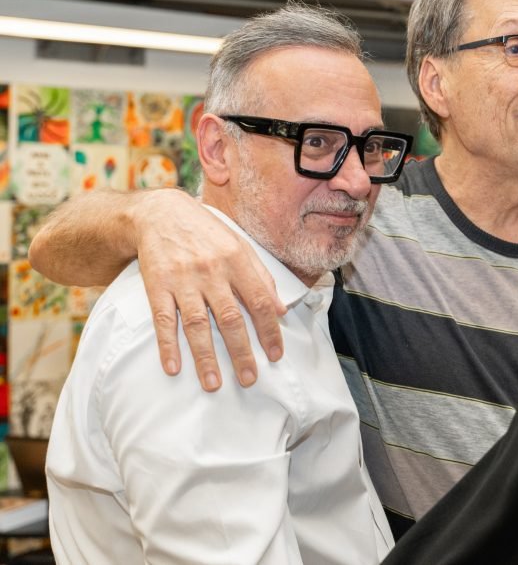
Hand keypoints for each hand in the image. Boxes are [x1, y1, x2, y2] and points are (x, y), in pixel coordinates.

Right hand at [131, 189, 285, 390]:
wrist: (160, 213)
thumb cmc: (207, 232)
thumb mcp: (240, 245)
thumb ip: (262, 277)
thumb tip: (281, 310)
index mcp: (238, 261)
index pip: (260, 301)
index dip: (270, 330)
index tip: (276, 355)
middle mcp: (212, 271)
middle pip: (230, 318)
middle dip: (241, 352)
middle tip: (249, 379)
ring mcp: (183, 279)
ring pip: (197, 324)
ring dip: (205, 356)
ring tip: (213, 384)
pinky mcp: (156, 284)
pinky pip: (163, 319)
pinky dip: (167, 345)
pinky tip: (173, 367)